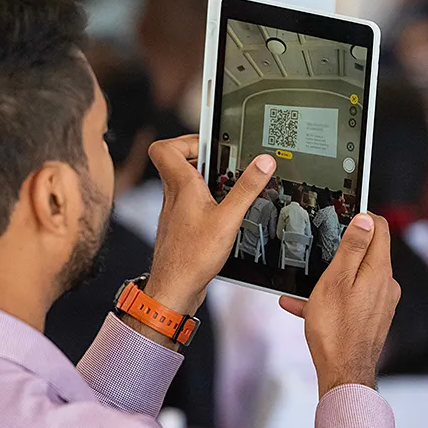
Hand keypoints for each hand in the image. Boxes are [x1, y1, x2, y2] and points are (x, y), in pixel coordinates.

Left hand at [146, 135, 276, 314]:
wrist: (174, 288)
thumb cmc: (191, 257)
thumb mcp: (228, 219)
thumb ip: (246, 188)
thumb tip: (263, 162)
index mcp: (180, 185)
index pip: (164, 148)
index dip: (185, 139)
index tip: (210, 143)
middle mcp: (173, 195)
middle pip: (179, 161)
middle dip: (204, 157)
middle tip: (226, 163)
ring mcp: (175, 210)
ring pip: (185, 182)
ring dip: (206, 178)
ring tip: (229, 186)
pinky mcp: (181, 225)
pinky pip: (191, 201)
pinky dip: (207, 199)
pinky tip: (224, 212)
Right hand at [279, 213, 399, 397]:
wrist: (343, 374)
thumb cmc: (335, 329)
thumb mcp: (336, 280)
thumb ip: (352, 247)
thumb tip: (366, 219)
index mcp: (378, 270)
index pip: (379, 227)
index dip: (362, 216)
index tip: (342, 216)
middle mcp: (386, 284)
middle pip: (368, 250)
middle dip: (343, 246)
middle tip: (318, 250)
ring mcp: (380, 302)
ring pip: (355, 275)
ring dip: (330, 275)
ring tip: (302, 285)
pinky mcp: (371, 317)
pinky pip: (349, 298)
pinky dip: (329, 297)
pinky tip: (300, 306)